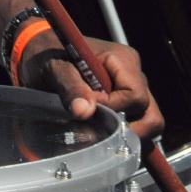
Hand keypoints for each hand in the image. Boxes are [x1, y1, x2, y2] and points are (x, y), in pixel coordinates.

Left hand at [18, 31, 164, 140]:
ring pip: (147, 121)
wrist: (39, 51)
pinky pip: (135, 125)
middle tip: (105, 139)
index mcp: (123, 60)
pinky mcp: (124, 102)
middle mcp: (133, 74)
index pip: (135, 96)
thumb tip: (85, 111)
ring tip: (102, 139)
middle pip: (150, 113)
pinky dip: (123, 137)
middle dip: (132, 132)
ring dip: (128, 136)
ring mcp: (131, 90)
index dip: (114, 110)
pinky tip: (103, 139)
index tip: (87, 111)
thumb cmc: (47, 55)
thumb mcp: (54, 68)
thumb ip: (70, 88)